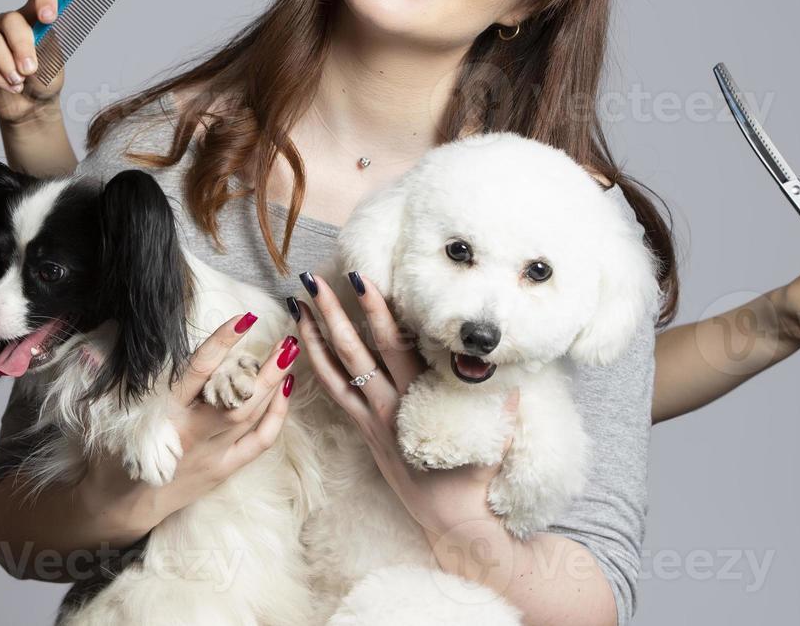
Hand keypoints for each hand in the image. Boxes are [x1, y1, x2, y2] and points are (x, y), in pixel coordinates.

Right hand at [0, 0, 67, 126]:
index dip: (43, 4)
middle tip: (30, 68)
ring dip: (7, 63)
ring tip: (20, 81)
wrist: (33, 106)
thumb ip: (49, 46)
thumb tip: (44, 34)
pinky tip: (13, 87)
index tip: (49, 18)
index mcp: (32, 19)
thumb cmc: (45, 79)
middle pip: (10, 20)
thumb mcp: (55, 63)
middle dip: (21, 45)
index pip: (38, 1)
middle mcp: (9, 25)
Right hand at [80, 312, 300, 528]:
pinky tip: (285, 392)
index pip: (197, 373)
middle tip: (288, 337)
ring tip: (291, 353)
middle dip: (265, 368)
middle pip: (238, 399)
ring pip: (252, 417)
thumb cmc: (114, 455)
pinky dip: (275, 417)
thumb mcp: (110, 415)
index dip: (222, 344)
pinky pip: (258, 443)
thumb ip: (124, 378)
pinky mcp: (224, 470)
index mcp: (164, 417)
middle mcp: (192, 435)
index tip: (243, 319)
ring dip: (274, 384)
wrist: (120, 507)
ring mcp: (212, 455)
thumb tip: (113, 333)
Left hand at [292, 272, 521, 538]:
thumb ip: (496, 391)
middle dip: (332, 313)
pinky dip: (317, 369)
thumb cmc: (477, 473)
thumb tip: (503, 355)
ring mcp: (372, 422)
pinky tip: (304, 347)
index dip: (376, 311)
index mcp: (419, 398)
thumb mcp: (493, 429)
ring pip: (335, 373)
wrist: (455, 521)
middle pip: (355, 351)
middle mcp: (390, 407)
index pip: (393, 345)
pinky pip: (334, 396)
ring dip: (314, 336)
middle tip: (313, 279)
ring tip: (296, 303)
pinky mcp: (364, 434)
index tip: (360, 279)